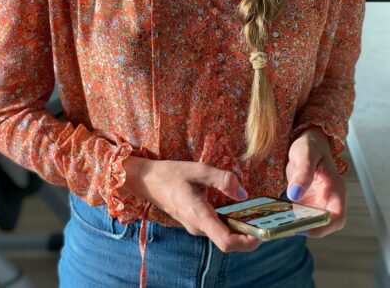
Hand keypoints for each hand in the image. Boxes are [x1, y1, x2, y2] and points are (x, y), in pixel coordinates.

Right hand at [122, 156, 261, 251]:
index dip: (246, 242)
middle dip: (248, 235)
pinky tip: (239, 211)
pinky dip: (230, 223)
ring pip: (222, 235)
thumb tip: (243, 193)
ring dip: (240, 230)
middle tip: (266, 221)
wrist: (147, 181)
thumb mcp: (198, 170)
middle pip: (228, 241)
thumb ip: (222, 179)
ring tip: (256, 215)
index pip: (226, 241)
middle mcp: (198, 226)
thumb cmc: (171, 174)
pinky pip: (216, 228)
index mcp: (199, 215)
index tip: (261, 234)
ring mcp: (195, 226)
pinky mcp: (195, 221)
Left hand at [285, 126, 346, 237]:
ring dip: (295, 225)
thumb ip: (303, 173)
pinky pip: (299, 216)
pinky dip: (288, 218)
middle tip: (284, 228)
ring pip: (310, 222)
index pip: (337, 216)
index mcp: (335, 189)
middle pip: (324, 224)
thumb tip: (294, 194)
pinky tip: (273, 217)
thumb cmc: (310, 146)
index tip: (304, 228)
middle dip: (306, 229)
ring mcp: (317, 202)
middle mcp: (328, 199)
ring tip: (275, 224)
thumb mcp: (305, 154)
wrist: (307, 143)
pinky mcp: (305, 203)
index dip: (324, 227)